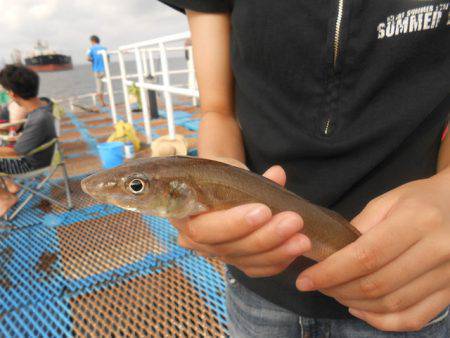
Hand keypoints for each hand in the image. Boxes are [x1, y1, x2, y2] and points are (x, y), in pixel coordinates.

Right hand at [171, 157, 310, 276]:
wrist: (218, 183)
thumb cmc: (218, 174)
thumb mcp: (228, 169)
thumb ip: (249, 176)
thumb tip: (277, 175)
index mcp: (183, 215)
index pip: (204, 229)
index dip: (233, 224)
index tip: (264, 210)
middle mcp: (194, 240)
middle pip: (228, 248)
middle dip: (264, 237)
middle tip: (293, 222)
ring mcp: (215, 253)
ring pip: (245, 261)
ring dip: (277, 251)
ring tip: (302, 239)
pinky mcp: (235, 260)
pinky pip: (256, 269)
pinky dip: (278, 261)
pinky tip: (294, 250)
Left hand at [296, 172, 449, 331]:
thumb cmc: (421, 199)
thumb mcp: (388, 201)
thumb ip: (360, 227)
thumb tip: (330, 254)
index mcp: (417, 221)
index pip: (366, 256)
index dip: (331, 272)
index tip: (306, 279)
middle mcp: (437, 251)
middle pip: (377, 285)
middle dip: (338, 289)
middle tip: (317, 284)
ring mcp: (448, 276)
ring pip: (392, 305)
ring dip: (355, 305)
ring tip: (335, 293)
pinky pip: (414, 318)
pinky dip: (382, 322)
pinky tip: (361, 310)